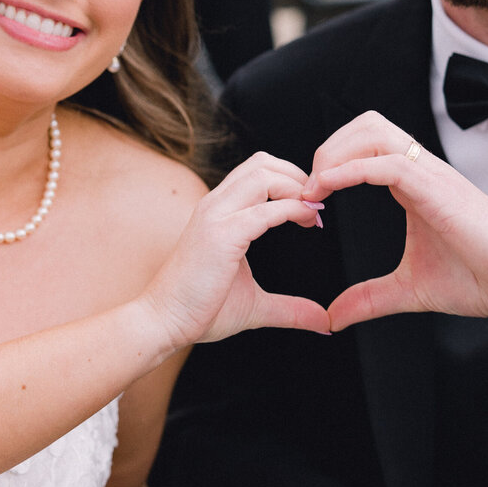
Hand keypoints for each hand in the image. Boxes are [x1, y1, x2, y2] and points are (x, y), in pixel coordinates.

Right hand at [142, 151, 330, 350]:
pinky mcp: (221, 236)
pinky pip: (265, 209)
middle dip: (298, 176)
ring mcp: (215, 217)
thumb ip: (290, 308)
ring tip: (314, 212)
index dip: (291, 181)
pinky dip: (292, 209)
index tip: (313, 210)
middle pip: (263, 163)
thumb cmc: (200, 311)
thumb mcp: (255, 305)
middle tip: (318, 206)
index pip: (258, 171)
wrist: (163, 323)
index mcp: (219, 212)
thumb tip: (324, 321)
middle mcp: (215, 205)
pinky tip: (308, 222)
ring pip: (263, 174)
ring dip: (297, 187)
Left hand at [304, 113, 487, 342]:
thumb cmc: (484, 278)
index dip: (332, 161)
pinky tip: (326, 189)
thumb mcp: (410, 290)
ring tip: (314, 186)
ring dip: (335, 153)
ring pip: (374, 132)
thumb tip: (332, 318)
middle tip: (307, 186)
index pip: (367, 145)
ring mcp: (432, 175)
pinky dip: (350, 170)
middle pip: (367, 125)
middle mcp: (423, 171)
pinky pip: (386, 162)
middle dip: (329, 146)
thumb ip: (369, 298)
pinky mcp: (439, 189)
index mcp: (416, 184)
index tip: (308, 197)